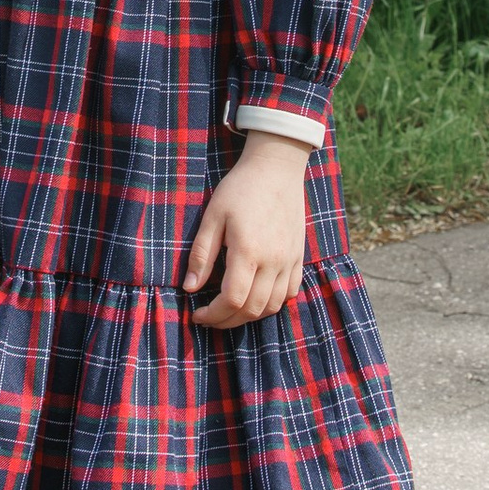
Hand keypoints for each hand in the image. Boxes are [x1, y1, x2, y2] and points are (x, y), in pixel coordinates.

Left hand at [184, 132, 311, 331]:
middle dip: (227, 321)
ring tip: (230, 310)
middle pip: (252, 309)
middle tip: (209, 317)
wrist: (277, 169)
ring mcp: (289, 260)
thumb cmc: (240, 189)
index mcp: (248, 251)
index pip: (232, 299)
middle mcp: (273, 260)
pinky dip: (272, 303)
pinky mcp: (298, 256)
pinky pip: (290, 292)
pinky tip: (256, 297)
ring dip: (249, 315)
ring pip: (273, 306)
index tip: (198, 314)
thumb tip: (190, 288)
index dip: (213, 314)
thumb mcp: (213, 217)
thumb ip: (201, 255)